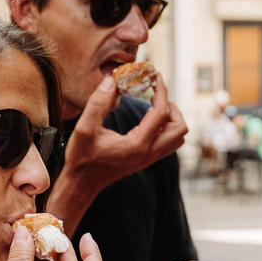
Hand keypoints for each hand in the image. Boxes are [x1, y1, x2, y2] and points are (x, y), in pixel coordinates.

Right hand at [47, 74, 187, 234]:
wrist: (82, 184)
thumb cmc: (82, 158)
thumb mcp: (84, 128)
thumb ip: (98, 102)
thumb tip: (112, 81)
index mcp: (137, 144)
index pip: (161, 113)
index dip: (161, 91)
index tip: (156, 76)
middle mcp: (148, 153)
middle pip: (179, 128)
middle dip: (171, 106)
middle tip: (155, 94)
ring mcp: (149, 159)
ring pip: (178, 138)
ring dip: (171, 119)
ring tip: (153, 106)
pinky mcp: (146, 160)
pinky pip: (168, 143)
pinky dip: (165, 128)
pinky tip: (147, 119)